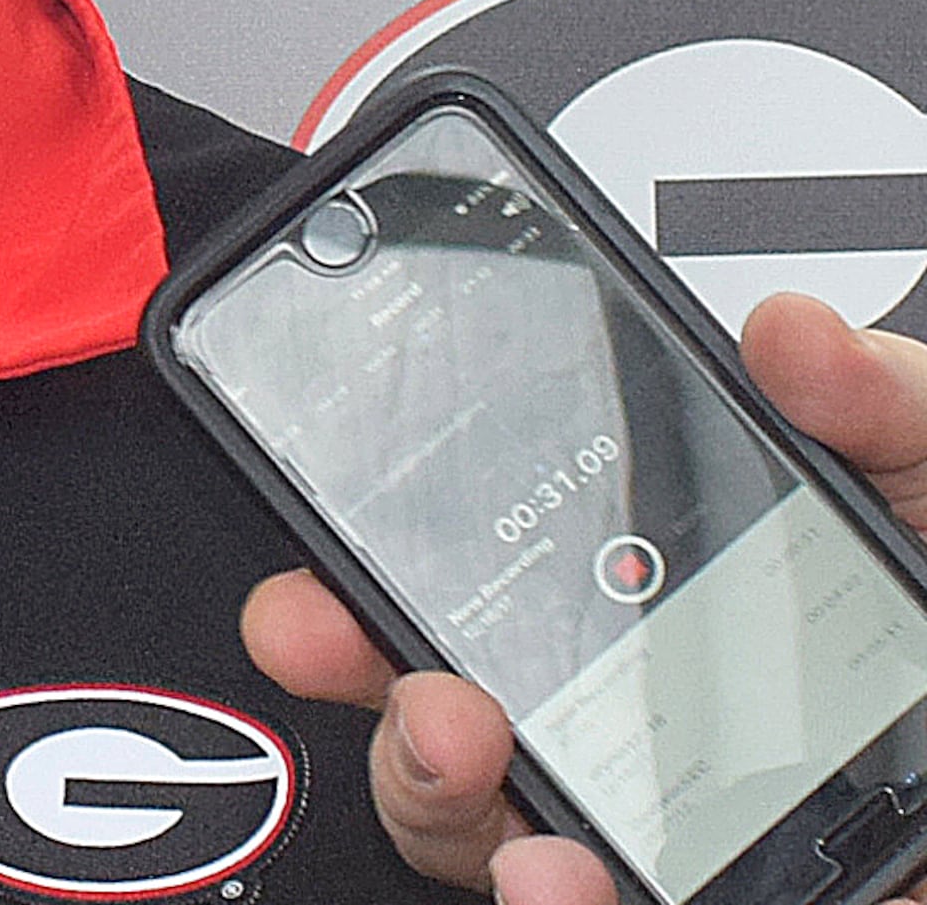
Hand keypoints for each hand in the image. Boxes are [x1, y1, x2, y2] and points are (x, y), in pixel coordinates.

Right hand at [240, 292, 926, 902]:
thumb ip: (886, 408)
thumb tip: (788, 331)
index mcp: (693, 623)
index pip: (495, 605)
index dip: (372, 588)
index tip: (313, 575)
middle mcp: (668, 749)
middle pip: (456, 738)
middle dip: (371, 693)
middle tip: (369, 650)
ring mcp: (699, 851)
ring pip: (498, 850)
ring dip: (441, 805)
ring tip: (465, 750)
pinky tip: (571, 880)